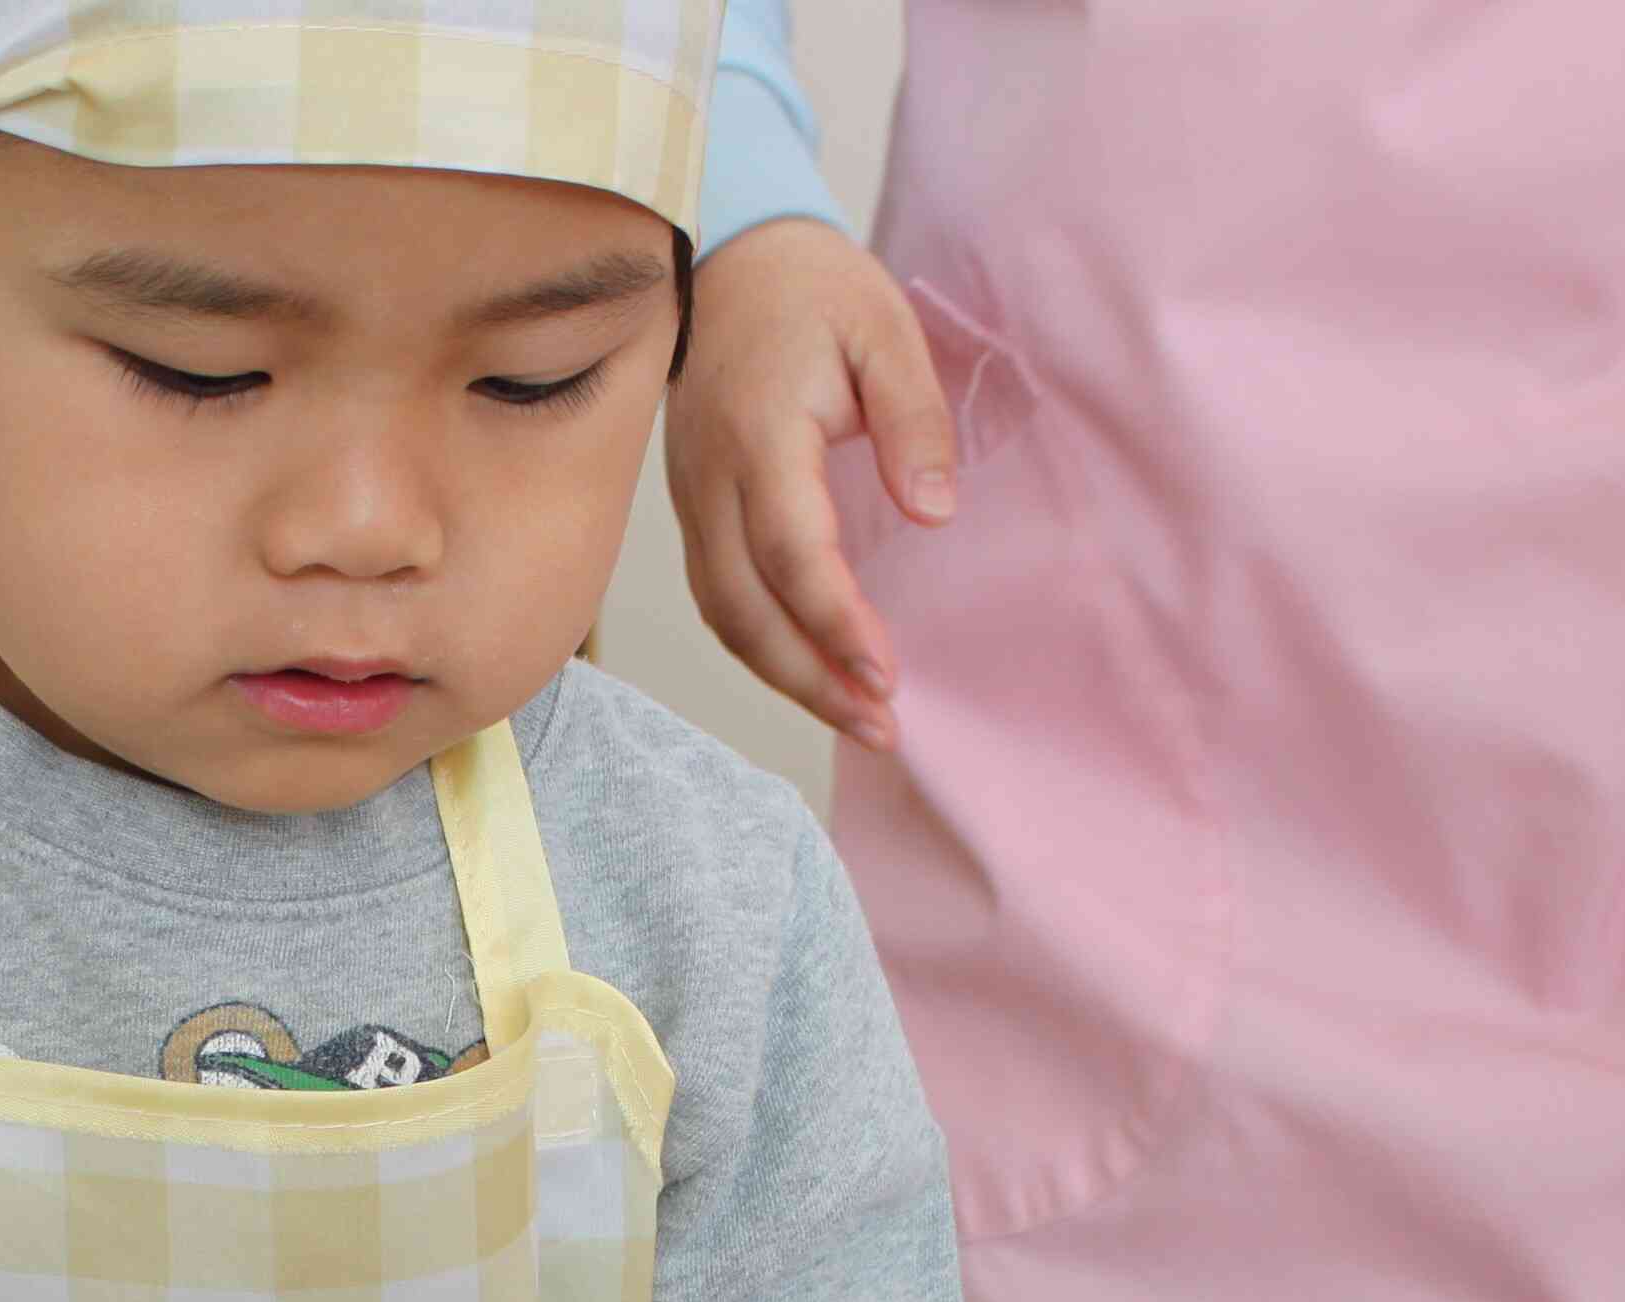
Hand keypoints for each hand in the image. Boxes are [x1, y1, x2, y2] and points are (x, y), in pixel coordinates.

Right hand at [665, 219, 956, 747]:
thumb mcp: (884, 330)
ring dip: (786, 678)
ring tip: (856, 716)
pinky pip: (719, 600)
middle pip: (745, 610)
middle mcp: (710, 480)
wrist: (724, 253)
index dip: (836, 621)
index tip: (887, 670)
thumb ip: (912, 420)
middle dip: (812, 679)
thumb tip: (933, 513)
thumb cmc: (811, 288)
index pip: (791, 552)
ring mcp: (691, 500)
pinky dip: (763, 649)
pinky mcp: (692, 511)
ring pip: (725, 617)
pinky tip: (812, 673)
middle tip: (881, 724)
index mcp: (759, 434)